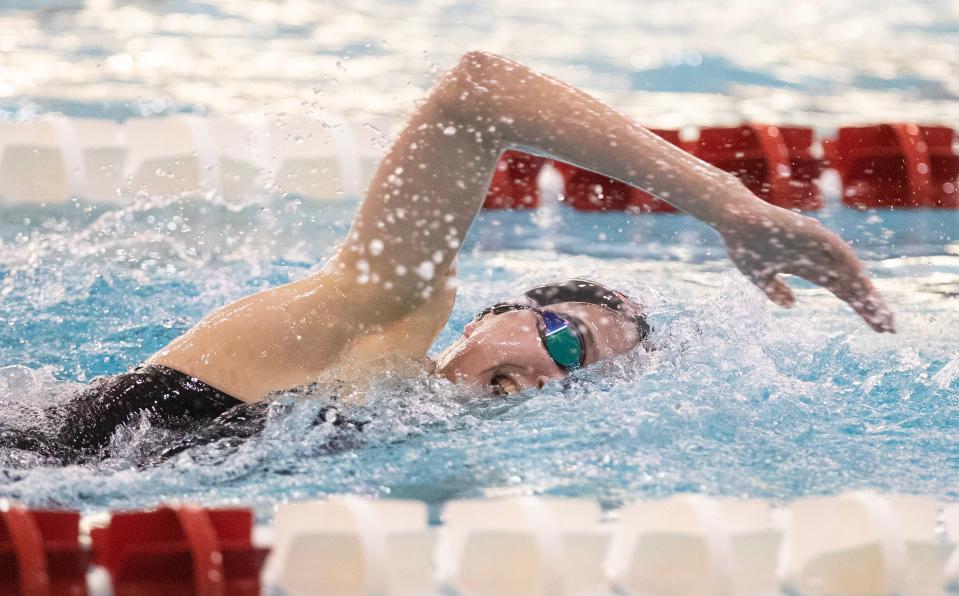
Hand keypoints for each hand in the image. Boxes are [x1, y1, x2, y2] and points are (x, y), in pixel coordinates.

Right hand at [717, 204, 894, 332]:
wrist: (732, 219)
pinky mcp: (812, 231)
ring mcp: (817, 244)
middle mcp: (819, 257)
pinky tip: (863, 281)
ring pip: (849, 270)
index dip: (860, 308)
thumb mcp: (759, 276)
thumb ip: (775, 290)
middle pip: (852, 285)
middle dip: (870, 306)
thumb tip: (791, 305)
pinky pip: (836, 250)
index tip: (877, 328)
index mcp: (809, 268)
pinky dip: (850, 266)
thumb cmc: (743, 245)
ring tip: (880, 312)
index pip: (842, 291)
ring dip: (865, 290)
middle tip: (890, 328)